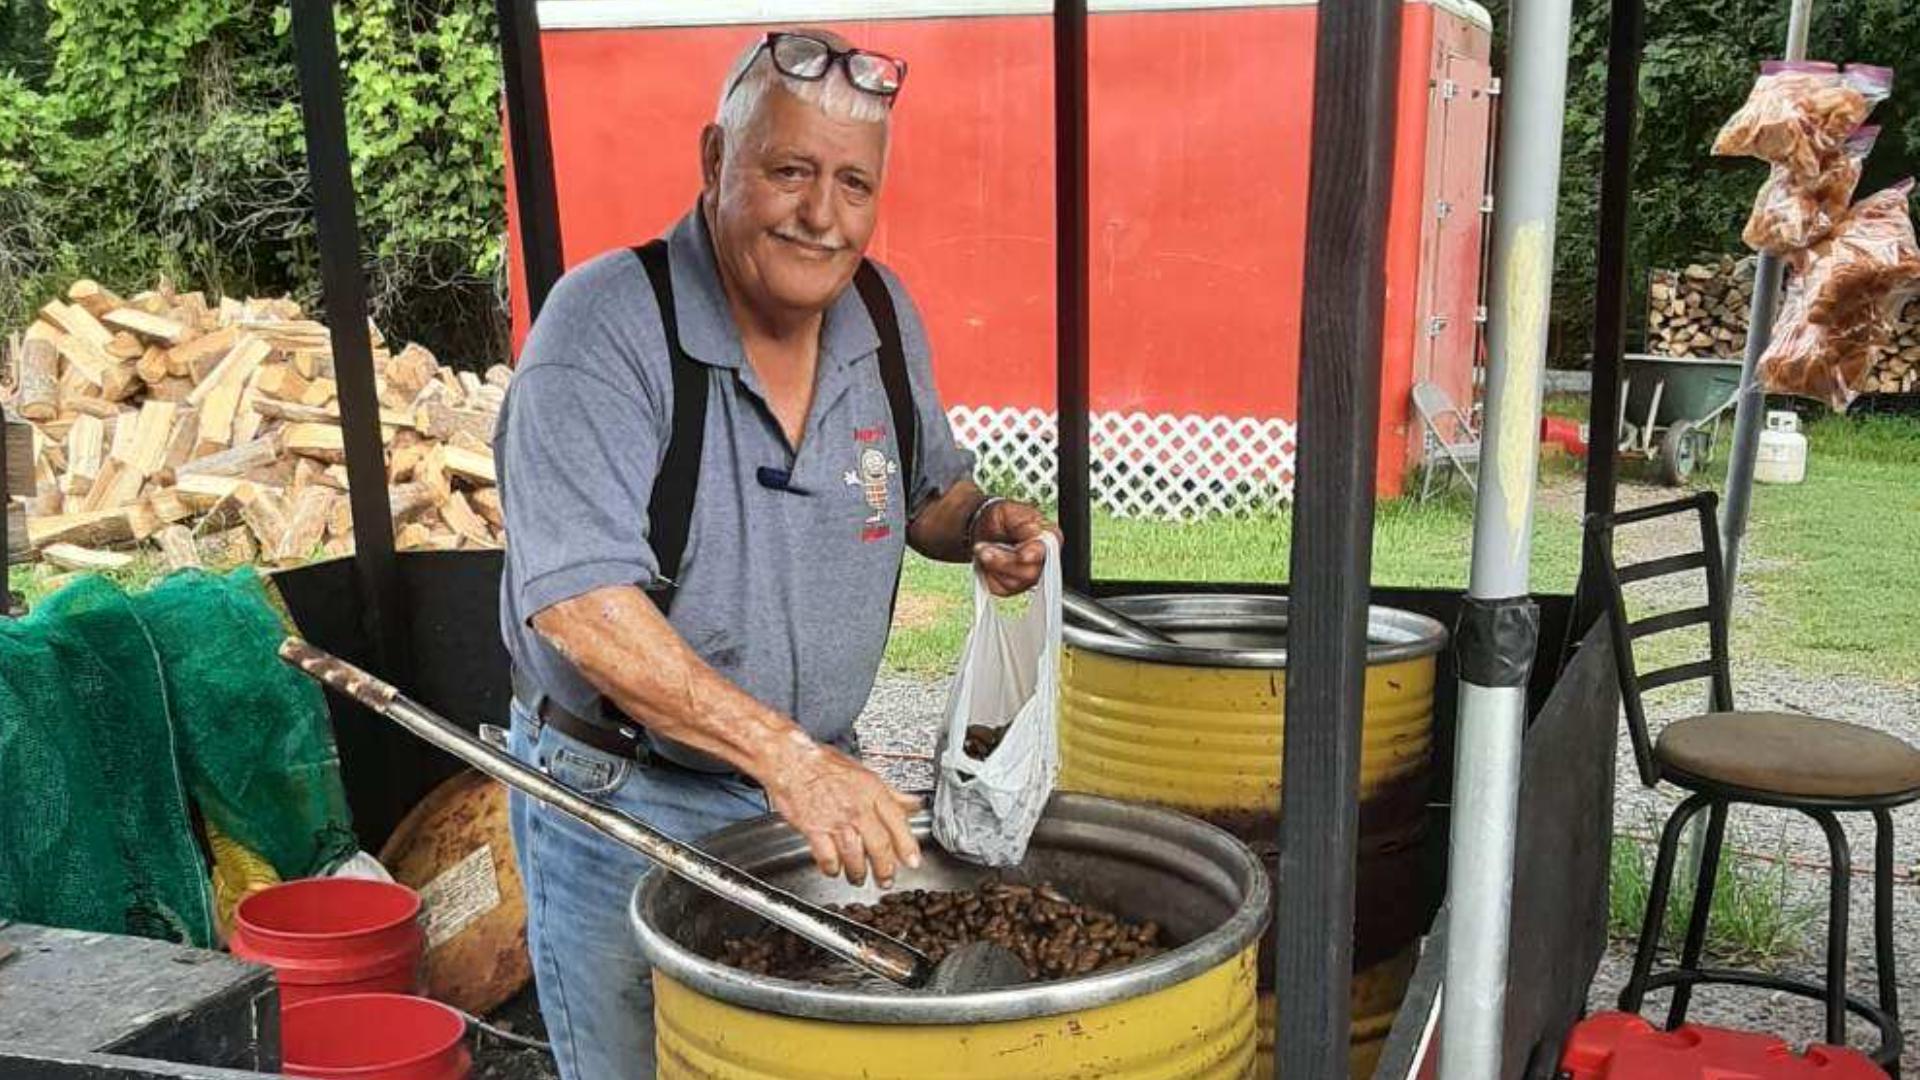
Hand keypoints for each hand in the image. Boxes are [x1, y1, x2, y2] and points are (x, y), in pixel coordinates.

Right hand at [762, 739, 922, 887]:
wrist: (791, 761)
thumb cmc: (824, 764)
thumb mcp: (864, 772)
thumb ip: (890, 793)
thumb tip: (912, 803)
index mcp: (872, 791)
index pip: (898, 822)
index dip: (907, 845)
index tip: (912, 861)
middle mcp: (857, 807)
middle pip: (879, 845)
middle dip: (885, 869)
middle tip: (886, 880)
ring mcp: (836, 820)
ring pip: (855, 856)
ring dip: (858, 872)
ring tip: (859, 878)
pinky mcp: (814, 829)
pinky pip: (828, 857)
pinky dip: (832, 868)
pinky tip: (834, 869)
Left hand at [971, 499, 1058, 596]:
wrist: (982, 529)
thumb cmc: (1000, 519)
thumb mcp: (1009, 511)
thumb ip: (1024, 524)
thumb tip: (1035, 534)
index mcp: (1049, 538)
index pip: (1048, 551)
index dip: (1035, 554)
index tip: (1022, 555)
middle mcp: (1043, 560)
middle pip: (1030, 572)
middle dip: (1004, 561)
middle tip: (985, 548)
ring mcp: (1029, 576)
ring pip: (1014, 582)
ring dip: (993, 566)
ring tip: (984, 551)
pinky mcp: (1013, 587)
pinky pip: (1001, 588)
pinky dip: (989, 576)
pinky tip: (987, 563)